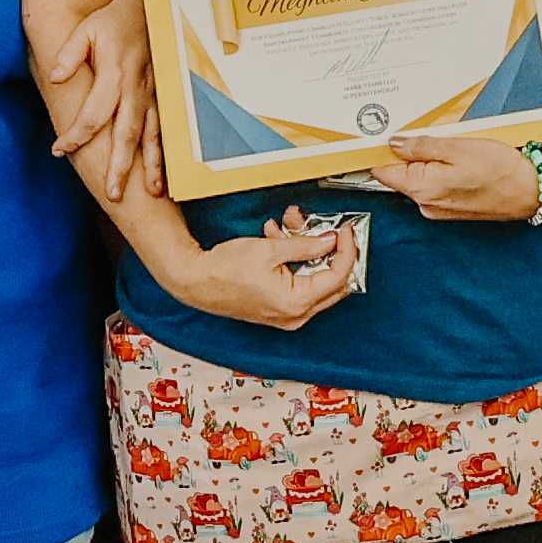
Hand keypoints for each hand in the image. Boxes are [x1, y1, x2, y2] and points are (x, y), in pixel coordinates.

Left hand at [33, 3, 160, 208]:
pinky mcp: (164, 95)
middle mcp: (137, 90)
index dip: (75, 136)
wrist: (151, 5)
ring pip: (153, 135)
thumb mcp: (86, 29)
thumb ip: (69, 54)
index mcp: (114, 75)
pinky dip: (166, 151)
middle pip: (127, 134)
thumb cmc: (114, 19)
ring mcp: (154, 94)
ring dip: (152, 165)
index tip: (59, 151)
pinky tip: (166, 172)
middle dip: (121, 166)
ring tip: (150, 193)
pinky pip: (165, 128)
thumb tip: (56, 78)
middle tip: (113, 194)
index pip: (92, 115)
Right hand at [170, 218, 362, 332]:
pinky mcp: (278, 310)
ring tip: (286, 226)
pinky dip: (294, 262)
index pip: (338, 276)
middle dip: (330, 251)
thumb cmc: (224, 269)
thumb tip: (331, 241)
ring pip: (313, 279)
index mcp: (296, 303)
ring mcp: (286, 316)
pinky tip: (277, 240)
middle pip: (332, 282)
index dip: (346, 250)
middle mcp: (294, 316)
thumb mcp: (271, 249)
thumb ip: (306, 246)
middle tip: (329, 230)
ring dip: (306, 251)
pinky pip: (299, 284)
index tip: (344, 231)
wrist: (195, 280)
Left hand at [373, 125, 541, 226]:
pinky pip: (437, 186)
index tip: (383, 136)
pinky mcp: (452, 209)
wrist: (532, 191)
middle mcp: (426, 204)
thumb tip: (394, 144)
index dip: (381, 151)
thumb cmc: (500, 171)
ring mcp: (439, 209)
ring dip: (431, 162)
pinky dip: (443, 172)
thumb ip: (422, 146)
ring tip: (456, 149)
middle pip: (402, 174)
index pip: (383, 171)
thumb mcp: (458, 147)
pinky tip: (463, 163)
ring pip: (421, 178)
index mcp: (422, 189)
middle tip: (434, 136)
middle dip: (412, 154)